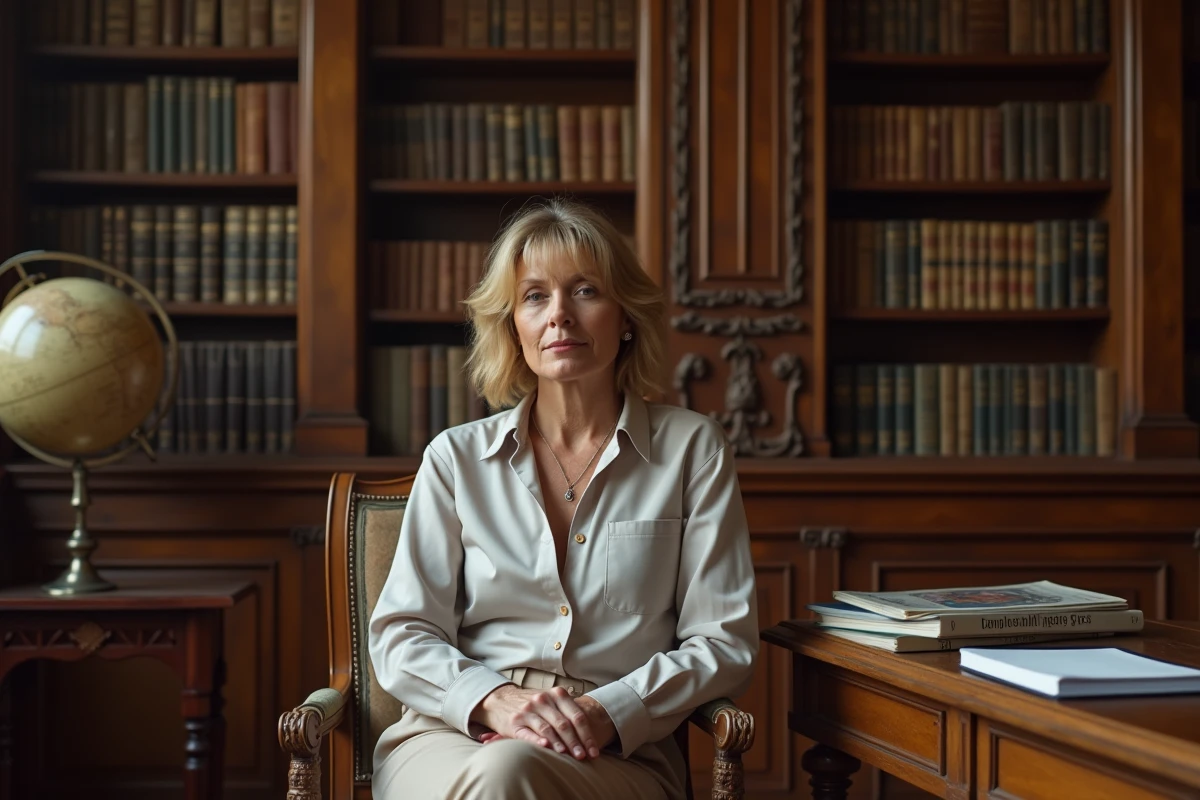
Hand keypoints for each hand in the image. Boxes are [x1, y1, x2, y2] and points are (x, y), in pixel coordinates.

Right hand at [470, 685, 609, 758]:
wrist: (501, 698)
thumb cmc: (533, 703)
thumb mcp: (551, 699)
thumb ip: (567, 710)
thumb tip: (590, 732)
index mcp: (556, 694)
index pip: (577, 716)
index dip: (587, 734)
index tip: (594, 750)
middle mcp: (543, 699)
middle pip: (564, 724)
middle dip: (576, 742)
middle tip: (583, 756)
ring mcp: (528, 710)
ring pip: (548, 728)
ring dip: (560, 744)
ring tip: (569, 756)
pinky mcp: (514, 721)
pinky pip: (528, 733)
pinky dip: (538, 740)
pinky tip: (547, 747)